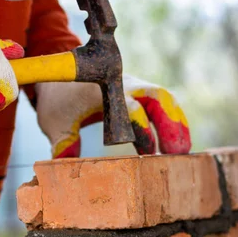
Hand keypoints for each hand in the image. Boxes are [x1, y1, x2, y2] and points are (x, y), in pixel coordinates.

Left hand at [35, 75, 190, 157]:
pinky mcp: (140, 91)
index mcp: (102, 89)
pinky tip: (179, 143)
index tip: (148, 153)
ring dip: (176, 123)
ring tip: (184, 151)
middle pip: (156, 97)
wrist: (60, 70)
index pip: (128, 106)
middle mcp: (123, 84)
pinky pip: (163, 102)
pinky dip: (173, 120)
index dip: (141, 129)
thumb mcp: (54, 122)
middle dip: (169, 124)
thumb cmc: (57, 100)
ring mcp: (135, 86)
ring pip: (164, 99)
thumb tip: (66, 166)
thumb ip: (63, 143)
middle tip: (178, 153)